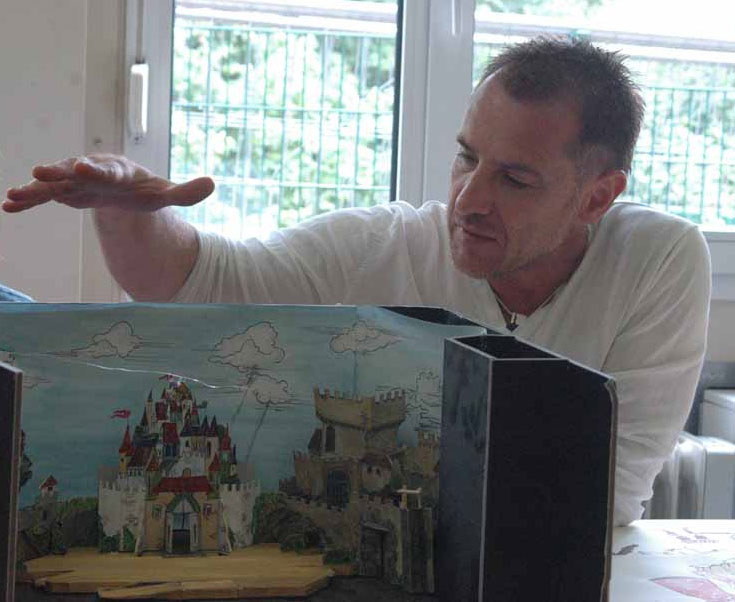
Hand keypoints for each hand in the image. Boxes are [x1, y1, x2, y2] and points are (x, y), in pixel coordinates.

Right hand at [3, 154, 214, 212]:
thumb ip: (186, 192)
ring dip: (36, 189)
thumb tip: (212, 183)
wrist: (125, 188)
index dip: (96, 170)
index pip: (108, 170)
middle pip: (74, 172)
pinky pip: (45, 196)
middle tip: (40, 172)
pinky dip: (29, 200)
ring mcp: (75, 181)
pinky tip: (9, 206)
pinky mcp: (65, 192)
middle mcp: (93, 171)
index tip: (82, 167)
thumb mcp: (166, 193)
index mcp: (119, 171)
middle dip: (59, 172)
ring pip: (54, 184)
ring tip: (15, 195)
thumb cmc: (146, 190)